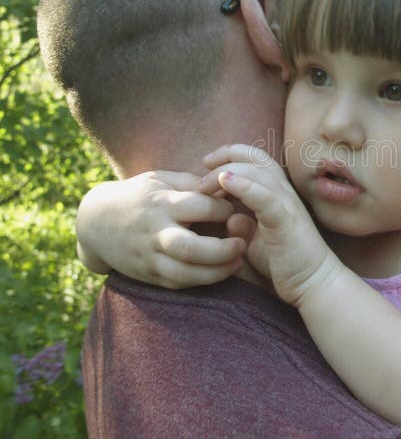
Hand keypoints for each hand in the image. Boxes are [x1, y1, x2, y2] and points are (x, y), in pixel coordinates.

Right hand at [77, 171, 247, 288]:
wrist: (96, 222)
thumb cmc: (139, 195)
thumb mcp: (161, 179)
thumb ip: (192, 182)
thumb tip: (226, 186)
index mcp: (160, 203)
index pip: (200, 207)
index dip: (224, 209)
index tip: (235, 209)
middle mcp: (154, 232)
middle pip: (190, 248)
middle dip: (222, 250)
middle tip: (242, 244)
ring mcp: (149, 257)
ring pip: (184, 274)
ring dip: (216, 272)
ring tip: (237, 262)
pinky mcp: (148, 275)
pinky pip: (178, 284)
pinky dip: (201, 281)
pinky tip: (219, 272)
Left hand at [201, 144, 343, 306]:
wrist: (314, 283)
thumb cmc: (287, 263)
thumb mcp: (258, 243)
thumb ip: (244, 228)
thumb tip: (230, 219)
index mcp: (277, 194)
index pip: (255, 160)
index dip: (229, 156)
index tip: (206, 167)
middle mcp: (284, 193)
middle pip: (256, 157)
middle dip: (226, 156)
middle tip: (202, 169)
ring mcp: (287, 205)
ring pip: (259, 172)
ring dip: (227, 171)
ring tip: (205, 184)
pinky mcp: (286, 221)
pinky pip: (265, 197)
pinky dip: (245, 186)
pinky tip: (225, 182)